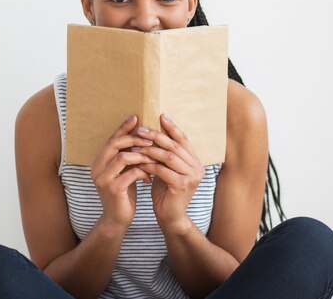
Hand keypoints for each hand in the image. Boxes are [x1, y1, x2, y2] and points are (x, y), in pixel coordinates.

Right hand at [91, 115, 156, 231]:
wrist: (117, 220)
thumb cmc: (123, 194)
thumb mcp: (123, 173)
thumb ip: (127, 158)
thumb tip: (140, 137)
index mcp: (99, 163)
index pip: (111, 140)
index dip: (123, 128)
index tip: (136, 117)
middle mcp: (97, 169)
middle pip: (114, 145)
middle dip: (134, 139)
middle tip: (150, 138)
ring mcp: (103, 179)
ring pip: (123, 157)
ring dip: (141, 155)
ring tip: (153, 157)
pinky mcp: (113, 189)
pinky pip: (131, 173)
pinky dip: (143, 172)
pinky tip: (150, 177)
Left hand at [134, 114, 204, 230]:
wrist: (171, 216)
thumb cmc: (166, 191)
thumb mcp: (167, 169)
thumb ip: (166, 154)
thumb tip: (154, 133)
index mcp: (195, 161)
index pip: (183, 139)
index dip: (172, 127)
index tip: (160, 116)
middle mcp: (197, 167)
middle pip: (175, 145)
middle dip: (156, 136)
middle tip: (141, 130)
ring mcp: (191, 177)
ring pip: (168, 156)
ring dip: (150, 150)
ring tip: (135, 146)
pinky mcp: (182, 186)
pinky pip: (162, 170)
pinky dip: (149, 164)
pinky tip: (138, 162)